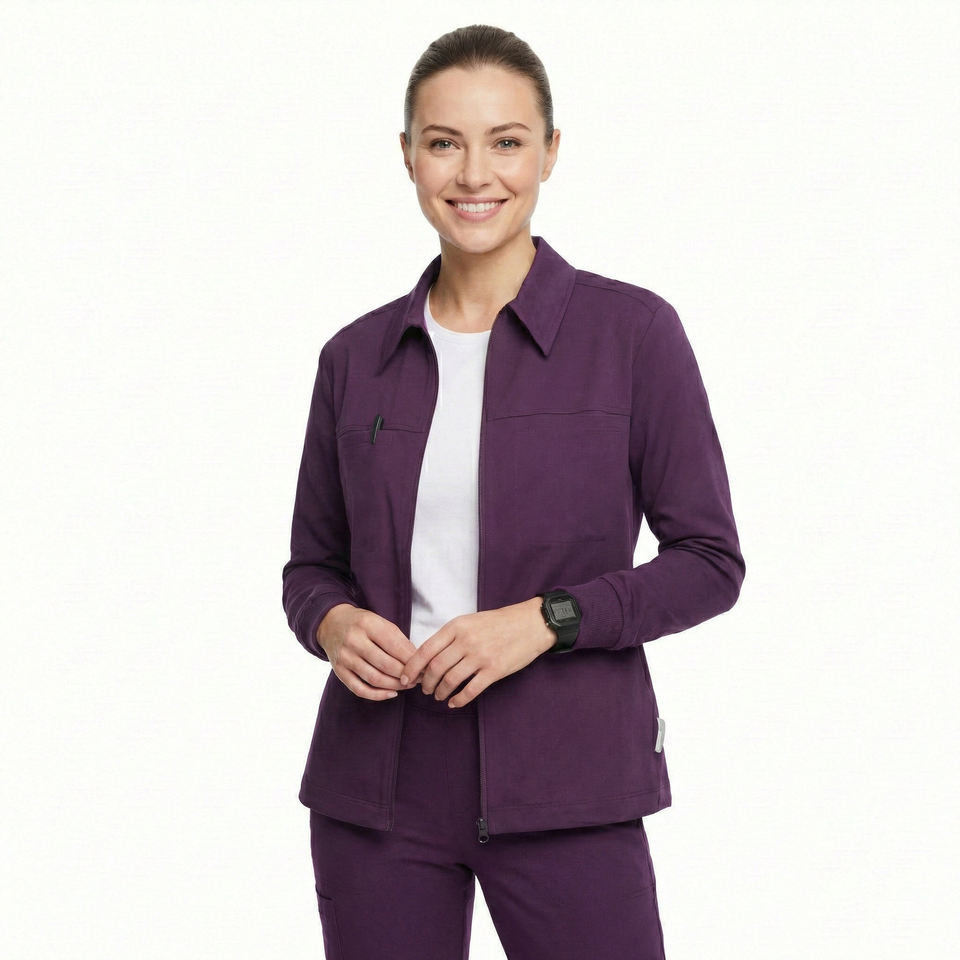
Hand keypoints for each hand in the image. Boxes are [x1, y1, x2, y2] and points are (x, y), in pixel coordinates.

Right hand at [318, 604, 417, 700]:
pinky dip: (377, 695)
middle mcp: (354, 640)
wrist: (331, 623)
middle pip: (386, 664)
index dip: (412, 660)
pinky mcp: (339, 671)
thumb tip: (418, 661)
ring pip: (374, 678)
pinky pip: (359, 689)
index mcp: (368, 624)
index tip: (425, 667)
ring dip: (395, 686)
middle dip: (406, 675)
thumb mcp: (380, 622)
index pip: (395, 646)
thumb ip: (398, 640)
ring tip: (408, 685)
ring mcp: (345, 657)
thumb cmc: (362, 624)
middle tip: (418, 679)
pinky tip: (391, 693)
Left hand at [398, 597, 556, 708]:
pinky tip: (454, 702)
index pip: (425, 650)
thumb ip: (450, 637)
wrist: (530, 624)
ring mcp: (481, 656)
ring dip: (440, 692)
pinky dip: (458, 699)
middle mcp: (466, 641)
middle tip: (424, 690)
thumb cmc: (498, 623)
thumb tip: (428, 658)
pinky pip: (471, 690)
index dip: (412, 667)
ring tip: (438, 696)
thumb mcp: (470, 621)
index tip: (405, 677)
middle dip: (425, 683)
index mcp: (457, 626)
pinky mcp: (494, 670)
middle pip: (435, 668)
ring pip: (450, 680)